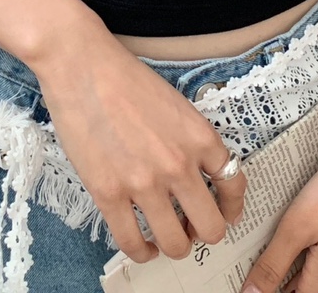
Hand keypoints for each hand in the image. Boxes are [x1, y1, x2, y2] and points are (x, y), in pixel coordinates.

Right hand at [32, 17, 247, 264]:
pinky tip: (141, 245)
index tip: (226, 214)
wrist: (83, 65)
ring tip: (165, 238)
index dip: (232, 208)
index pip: (234, 184)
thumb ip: (190, 140)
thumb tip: (195, 175)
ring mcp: (144, 183)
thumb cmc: (125, 77)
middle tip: (192, 228)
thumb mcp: (175, 104)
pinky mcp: (109, 194)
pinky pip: (132, 242)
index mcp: (200, 137)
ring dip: (174, 246)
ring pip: (175, 244)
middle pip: (211, 226)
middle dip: (205, 233)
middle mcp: (179, 165)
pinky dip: (141, 251)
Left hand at [239, 131, 317, 292]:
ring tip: (281, 229)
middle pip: (303, 287)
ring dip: (296, 256)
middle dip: (280, 271)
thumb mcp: (298, 226)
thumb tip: (253, 292)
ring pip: (317, 270)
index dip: (267, 287)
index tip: (253, 273)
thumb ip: (273, 263)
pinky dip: (313, 244)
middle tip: (262, 247)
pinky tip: (306, 221)